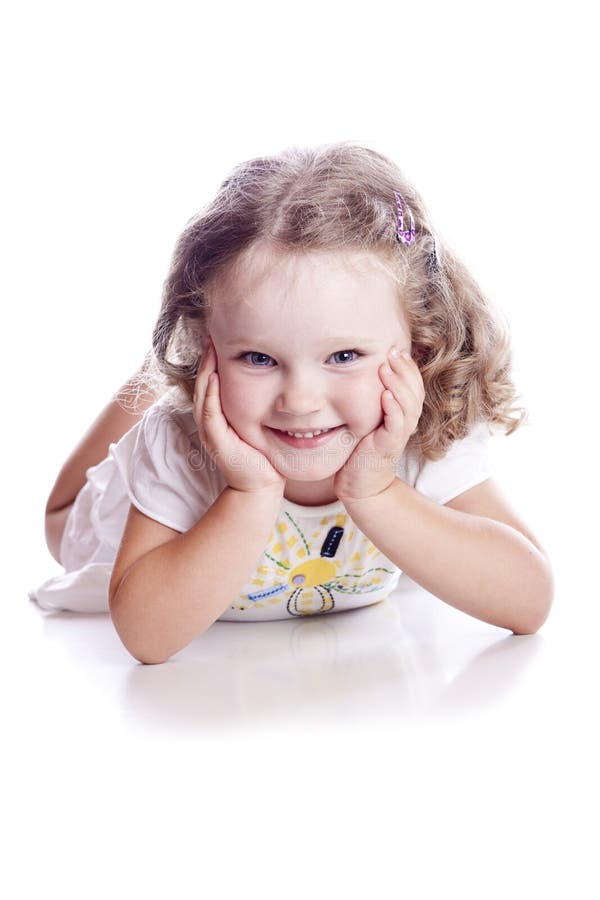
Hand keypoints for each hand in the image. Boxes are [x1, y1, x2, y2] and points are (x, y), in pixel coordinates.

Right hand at [193, 339, 284, 494]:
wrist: (262, 485)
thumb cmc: (265, 453)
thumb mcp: (261, 422)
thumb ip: (262, 403)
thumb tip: (279, 379)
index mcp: (220, 415)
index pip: (212, 382)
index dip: (213, 360)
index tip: (220, 337)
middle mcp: (212, 421)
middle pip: (204, 384)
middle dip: (207, 359)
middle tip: (212, 334)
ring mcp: (212, 432)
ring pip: (203, 395)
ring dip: (206, 371)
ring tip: (211, 349)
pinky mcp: (217, 442)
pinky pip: (210, 414)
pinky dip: (211, 395)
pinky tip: (215, 378)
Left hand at [334, 347, 424, 501]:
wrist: (360, 483)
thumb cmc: (360, 448)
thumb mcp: (366, 417)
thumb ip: (370, 396)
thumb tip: (361, 369)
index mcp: (403, 413)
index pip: (413, 385)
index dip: (407, 366)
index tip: (395, 348)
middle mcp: (405, 422)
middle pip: (415, 391)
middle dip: (404, 369)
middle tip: (392, 351)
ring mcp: (399, 434)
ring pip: (408, 405)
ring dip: (398, 385)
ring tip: (386, 368)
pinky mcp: (389, 446)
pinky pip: (396, 425)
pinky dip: (393, 409)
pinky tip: (385, 395)